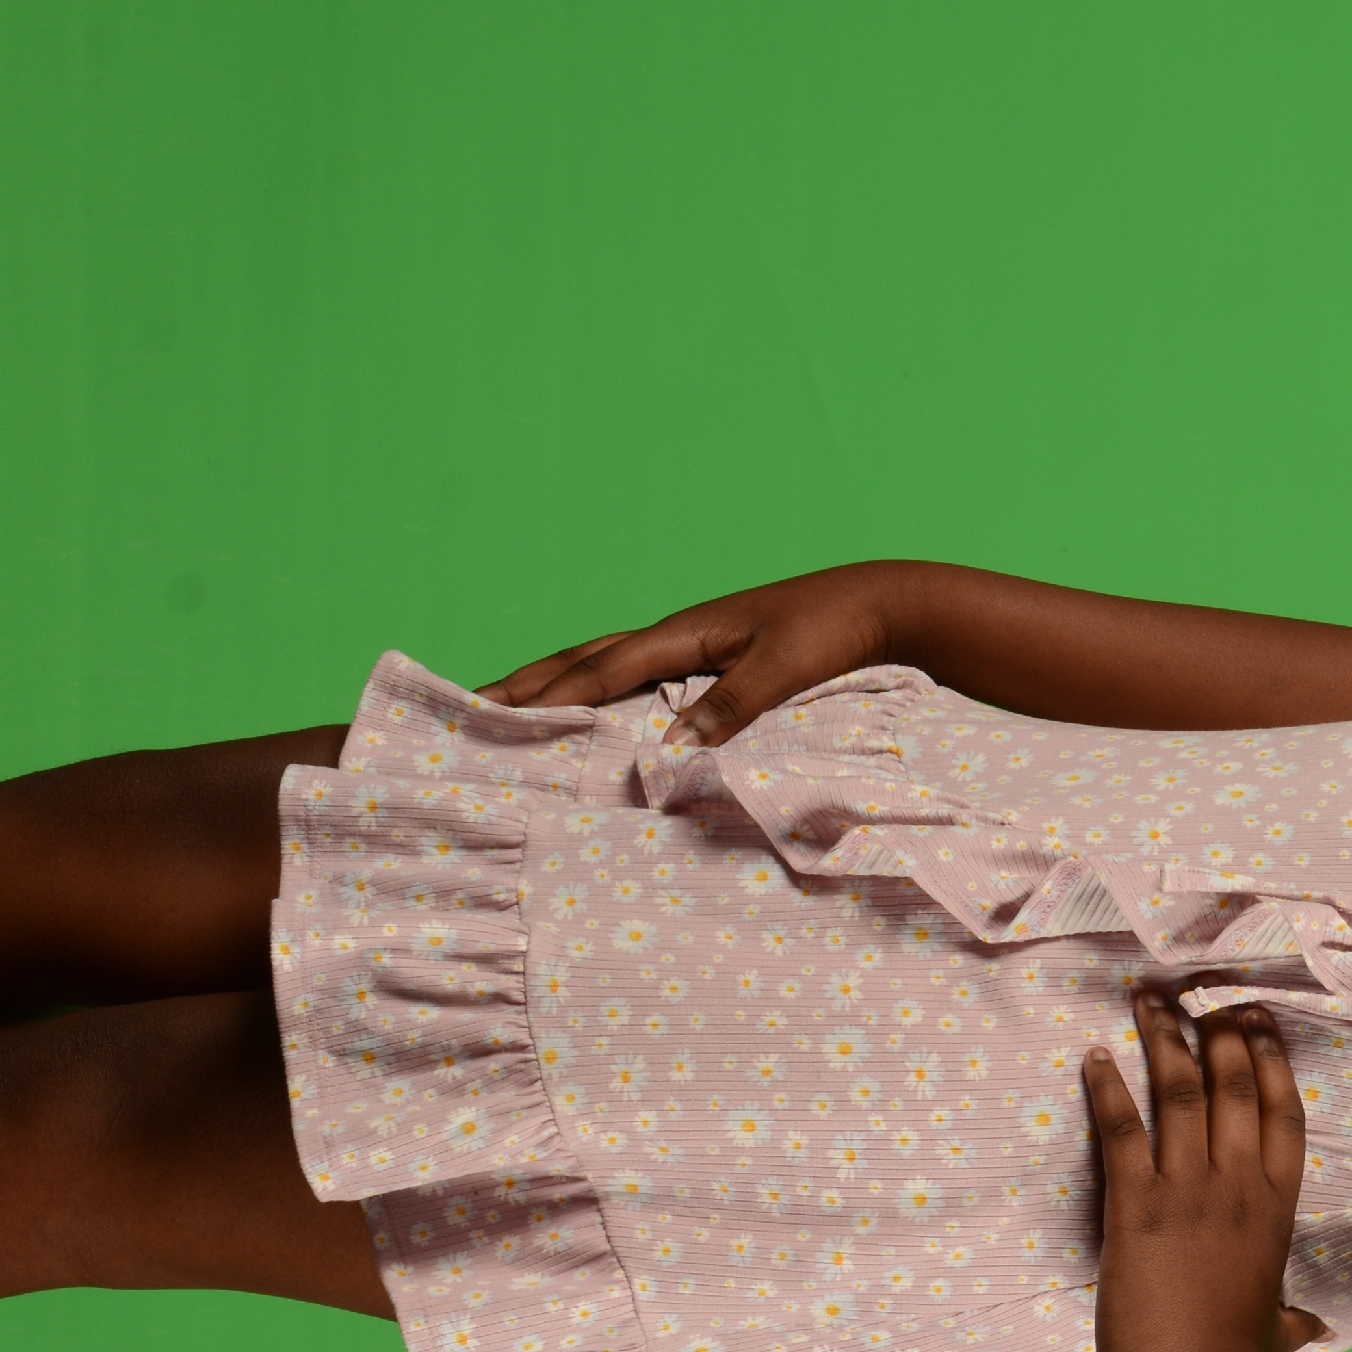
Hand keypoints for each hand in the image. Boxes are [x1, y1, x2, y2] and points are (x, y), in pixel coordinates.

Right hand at [481, 562, 921, 747]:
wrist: (880, 604)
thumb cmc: (834, 631)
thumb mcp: (783, 669)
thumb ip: (731, 707)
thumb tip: (672, 747)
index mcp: (684, 633)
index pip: (601, 670)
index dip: (550, 697)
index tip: (495, 717)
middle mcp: (677, 634)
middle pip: (584, 659)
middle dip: (529, 683)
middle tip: (470, 705)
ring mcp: (692, 643)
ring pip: (604, 663)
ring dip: (556, 683)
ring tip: (509, 703)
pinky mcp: (712, 655)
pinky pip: (637, 673)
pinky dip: (599, 688)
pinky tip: (592, 708)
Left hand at [1081, 990, 1329, 1351]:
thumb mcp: (1276, 1331)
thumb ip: (1294, 1319)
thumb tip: (1317, 1329)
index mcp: (1276, 1209)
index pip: (1282, 1115)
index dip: (1272, 1061)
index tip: (1257, 1021)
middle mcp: (1238, 1187)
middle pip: (1235, 1088)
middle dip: (1219, 1033)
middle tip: (1202, 994)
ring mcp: (1189, 1193)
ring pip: (1181, 1095)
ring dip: (1164, 1041)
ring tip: (1148, 999)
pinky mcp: (1137, 1208)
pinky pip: (1122, 1132)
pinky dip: (1107, 1089)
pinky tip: (1095, 1054)